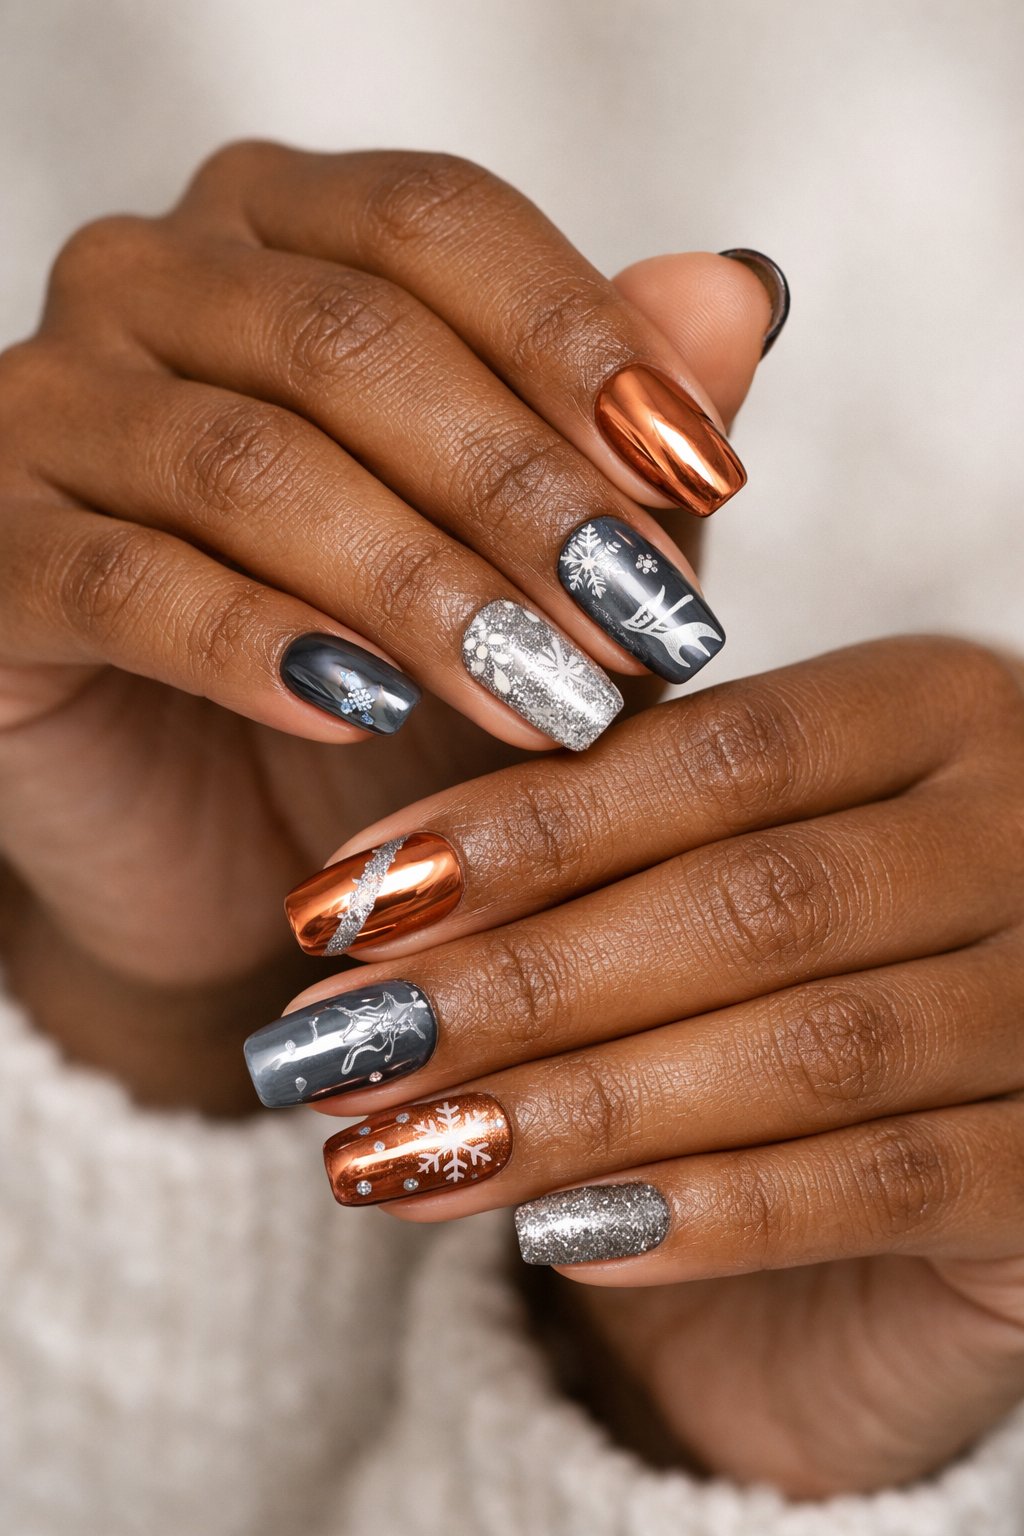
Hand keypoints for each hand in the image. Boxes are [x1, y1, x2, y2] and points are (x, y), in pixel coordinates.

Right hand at [0, 144, 772, 1104]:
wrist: (230, 838)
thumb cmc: (394, 674)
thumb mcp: (535, 559)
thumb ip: (614, 432)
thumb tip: (738, 295)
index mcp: (280, 228)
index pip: (437, 223)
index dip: (581, 342)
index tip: (703, 474)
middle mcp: (148, 281)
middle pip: (351, 340)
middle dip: (520, 492)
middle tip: (641, 622)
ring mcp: (46, 409)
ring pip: (249, 464)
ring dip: (420, 588)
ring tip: (544, 694)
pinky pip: (127, 583)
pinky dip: (257, 647)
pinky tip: (364, 711)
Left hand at [274, 638, 1023, 1494]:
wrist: (941, 1157)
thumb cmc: (793, 961)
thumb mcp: (709, 856)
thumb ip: (595, 838)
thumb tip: (371, 893)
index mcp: (940, 708)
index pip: (716, 751)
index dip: (517, 829)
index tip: (341, 904)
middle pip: (754, 899)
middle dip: (520, 981)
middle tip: (338, 1044)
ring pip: (813, 1048)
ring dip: (580, 1109)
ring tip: (396, 1154)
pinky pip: (890, 1191)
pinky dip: (713, 1215)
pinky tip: (557, 1235)